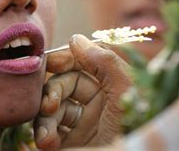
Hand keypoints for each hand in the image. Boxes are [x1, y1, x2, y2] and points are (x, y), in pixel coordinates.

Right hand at [34, 34, 131, 149]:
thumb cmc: (135, 129)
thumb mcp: (126, 91)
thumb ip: (104, 61)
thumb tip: (76, 38)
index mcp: (112, 87)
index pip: (81, 65)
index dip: (64, 60)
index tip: (51, 62)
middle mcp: (96, 105)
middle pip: (62, 85)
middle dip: (51, 92)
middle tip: (49, 105)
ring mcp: (82, 125)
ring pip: (51, 109)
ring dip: (44, 118)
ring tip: (46, 134)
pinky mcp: (70, 143)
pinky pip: (48, 131)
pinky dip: (43, 134)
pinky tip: (47, 142)